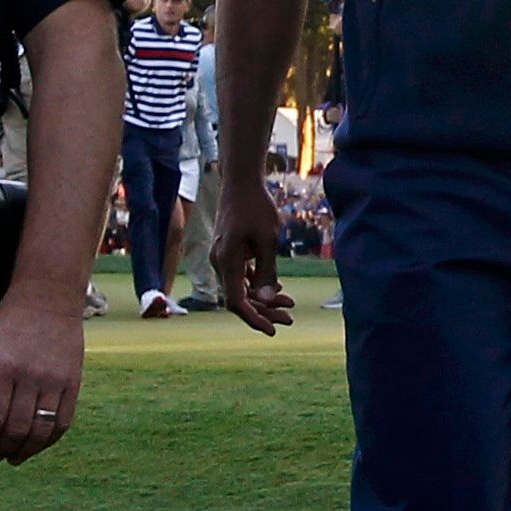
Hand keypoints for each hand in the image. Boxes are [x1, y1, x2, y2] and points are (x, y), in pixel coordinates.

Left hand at [0, 280, 82, 465]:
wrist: (48, 297)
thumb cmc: (7, 324)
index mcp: (2, 367)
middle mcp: (30, 376)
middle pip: (15, 430)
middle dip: (0, 451)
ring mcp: (55, 380)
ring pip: (40, 432)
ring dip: (24, 452)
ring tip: (12, 456)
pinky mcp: (73, 382)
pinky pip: (62, 423)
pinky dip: (48, 441)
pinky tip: (35, 444)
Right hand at [212, 178, 293, 336]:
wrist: (241, 180)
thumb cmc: (257, 207)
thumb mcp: (268, 240)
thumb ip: (267, 272)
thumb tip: (265, 300)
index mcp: (227, 261)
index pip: (236, 302)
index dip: (254, 319)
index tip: (273, 330)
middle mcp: (219, 262)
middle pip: (240, 297)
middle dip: (264, 310)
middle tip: (290, 318)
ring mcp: (222, 256)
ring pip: (241, 287)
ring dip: (263, 297)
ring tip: (289, 303)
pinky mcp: (227, 251)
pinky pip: (240, 275)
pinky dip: (256, 283)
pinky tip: (276, 288)